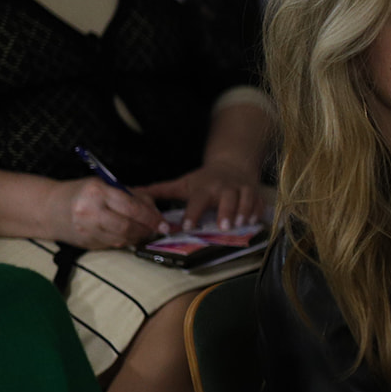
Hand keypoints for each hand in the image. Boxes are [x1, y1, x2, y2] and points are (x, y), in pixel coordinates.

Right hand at [46, 178, 165, 249]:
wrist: (49, 209)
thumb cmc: (82, 193)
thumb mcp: (105, 186)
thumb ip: (131, 196)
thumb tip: (155, 211)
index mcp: (97, 192)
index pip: (131, 207)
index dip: (151, 217)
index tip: (163, 222)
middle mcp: (90, 211)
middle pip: (127, 226)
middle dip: (147, 230)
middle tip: (157, 230)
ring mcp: (86, 229)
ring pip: (121, 239)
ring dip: (138, 238)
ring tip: (145, 233)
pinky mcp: (86, 243)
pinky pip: (112, 245)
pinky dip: (124, 241)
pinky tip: (129, 236)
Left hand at [138, 160, 265, 232]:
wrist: (231, 165)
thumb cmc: (204, 180)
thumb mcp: (181, 184)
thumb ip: (158, 191)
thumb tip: (131, 193)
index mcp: (204, 187)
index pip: (198, 199)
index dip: (194, 213)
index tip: (189, 227)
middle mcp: (223, 187)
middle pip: (227, 197)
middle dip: (226, 211)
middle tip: (224, 226)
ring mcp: (241, 189)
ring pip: (246, 198)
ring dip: (244, 211)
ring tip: (241, 224)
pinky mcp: (255, 193)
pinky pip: (259, 202)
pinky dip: (258, 211)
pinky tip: (254, 221)